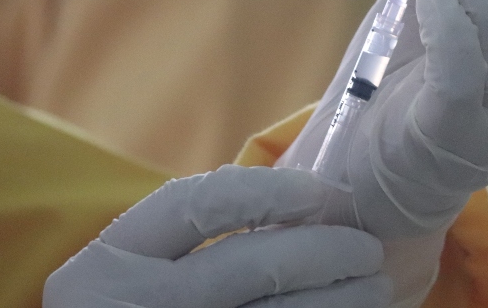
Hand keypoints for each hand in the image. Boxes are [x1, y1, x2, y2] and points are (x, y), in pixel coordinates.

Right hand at [44, 165, 391, 307]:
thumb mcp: (130, 268)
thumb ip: (184, 238)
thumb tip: (291, 201)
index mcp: (112, 259)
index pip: (196, 204)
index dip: (269, 191)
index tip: (322, 191)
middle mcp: (140, 302)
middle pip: (253, 264)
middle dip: (326, 250)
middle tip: (367, 248)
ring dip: (342, 300)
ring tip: (374, 288)